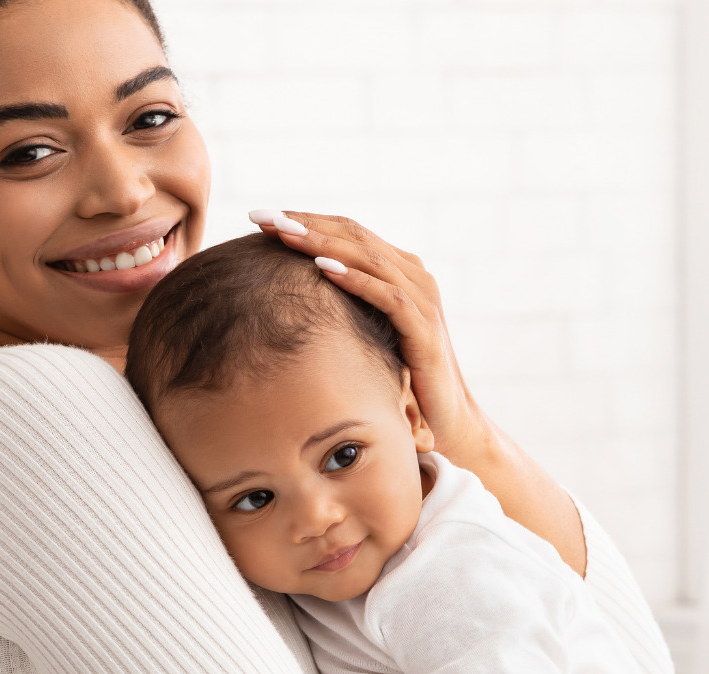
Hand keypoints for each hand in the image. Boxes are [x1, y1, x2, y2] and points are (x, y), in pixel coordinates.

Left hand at [247, 209, 490, 458]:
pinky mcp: (425, 329)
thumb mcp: (368, 334)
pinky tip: (322, 269)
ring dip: (323, 244)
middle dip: (306, 224)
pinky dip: (356, 279)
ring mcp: (423, 300)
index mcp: (399, 272)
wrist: (449, 421)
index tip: (259, 218)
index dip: (305, 221)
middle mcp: (414, 277)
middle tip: (262, 217)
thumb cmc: (402, 380)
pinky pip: (387, 296)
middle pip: (354, 235)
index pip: (347, 233)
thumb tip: (288, 300)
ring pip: (368, 258)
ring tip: (284, 233)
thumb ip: (344, 309)